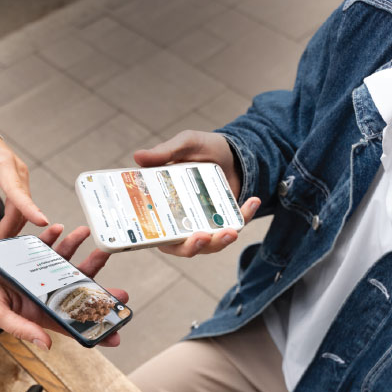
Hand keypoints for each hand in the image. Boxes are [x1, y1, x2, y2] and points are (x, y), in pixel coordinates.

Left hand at [0, 125, 47, 238]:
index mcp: (3, 163)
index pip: (18, 191)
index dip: (30, 208)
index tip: (42, 221)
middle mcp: (18, 170)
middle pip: (21, 204)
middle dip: (11, 226)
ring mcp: (22, 175)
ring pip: (24, 205)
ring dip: (14, 223)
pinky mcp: (20, 180)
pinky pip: (22, 201)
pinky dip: (16, 216)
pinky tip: (6, 226)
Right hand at [0, 225, 126, 349]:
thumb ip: (22, 328)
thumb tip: (47, 343)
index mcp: (37, 312)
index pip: (71, 321)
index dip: (93, 325)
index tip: (117, 330)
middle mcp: (42, 292)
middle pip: (76, 286)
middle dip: (96, 279)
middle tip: (115, 275)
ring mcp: (36, 273)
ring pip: (64, 261)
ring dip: (75, 247)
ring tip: (84, 233)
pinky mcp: (26, 256)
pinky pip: (44, 246)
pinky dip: (52, 236)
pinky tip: (58, 228)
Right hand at [133, 130, 260, 257]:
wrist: (228, 150)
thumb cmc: (199, 149)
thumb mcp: (184, 144)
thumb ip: (165, 152)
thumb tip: (138, 157)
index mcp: (164, 209)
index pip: (158, 234)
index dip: (163, 242)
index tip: (169, 239)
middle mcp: (183, 222)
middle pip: (184, 247)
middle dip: (194, 247)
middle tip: (204, 236)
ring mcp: (206, 224)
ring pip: (211, 244)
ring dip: (221, 241)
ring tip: (232, 231)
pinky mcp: (226, 221)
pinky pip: (235, 225)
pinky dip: (245, 216)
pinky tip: (253, 200)